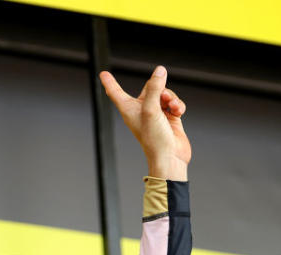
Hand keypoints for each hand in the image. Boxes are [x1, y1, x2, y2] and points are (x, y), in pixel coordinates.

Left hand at [99, 66, 190, 180]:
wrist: (170, 157)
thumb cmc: (154, 139)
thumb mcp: (151, 109)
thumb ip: (155, 88)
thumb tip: (160, 71)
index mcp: (128, 109)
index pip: (115, 92)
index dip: (110, 82)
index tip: (103, 73)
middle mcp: (141, 110)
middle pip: (149, 87)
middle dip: (159, 88)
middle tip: (163, 95)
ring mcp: (156, 113)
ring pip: (165, 94)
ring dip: (171, 98)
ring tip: (172, 107)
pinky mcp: (169, 117)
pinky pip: (174, 102)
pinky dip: (178, 105)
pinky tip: (178, 111)